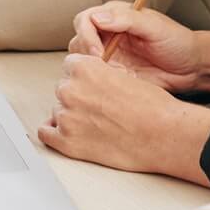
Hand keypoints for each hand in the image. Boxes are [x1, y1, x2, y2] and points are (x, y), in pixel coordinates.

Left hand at [39, 54, 209, 184]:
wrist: (164, 135)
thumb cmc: (152, 106)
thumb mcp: (123, 74)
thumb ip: (100, 73)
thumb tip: (90, 77)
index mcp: (82, 68)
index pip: (70, 67)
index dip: (85, 77)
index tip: (94, 86)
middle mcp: (69, 90)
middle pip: (63, 89)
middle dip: (78, 97)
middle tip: (99, 108)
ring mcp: (66, 117)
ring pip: (58, 111)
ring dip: (72, 116)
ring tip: (96, 124)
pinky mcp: (67, 143)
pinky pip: (46, 134)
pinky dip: (55, 133)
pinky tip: (69, 134)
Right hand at [68, 2, 202, 92]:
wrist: (191, 68)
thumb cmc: (177, 41)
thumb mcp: (155, 27)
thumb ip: (127, 19)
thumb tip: (98, 17)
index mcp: (115, 15)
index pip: (84, 20)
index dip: (86, 36)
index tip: (98, 53)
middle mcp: (107, 34)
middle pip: (78, 41)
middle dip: (87, 56)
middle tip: (104, 67)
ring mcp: (109, 55)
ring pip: (83, 62)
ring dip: (94, 70)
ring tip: (118, 75)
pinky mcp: (114, 74)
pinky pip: (96, 79)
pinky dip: (104, 82)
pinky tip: (123, 83)